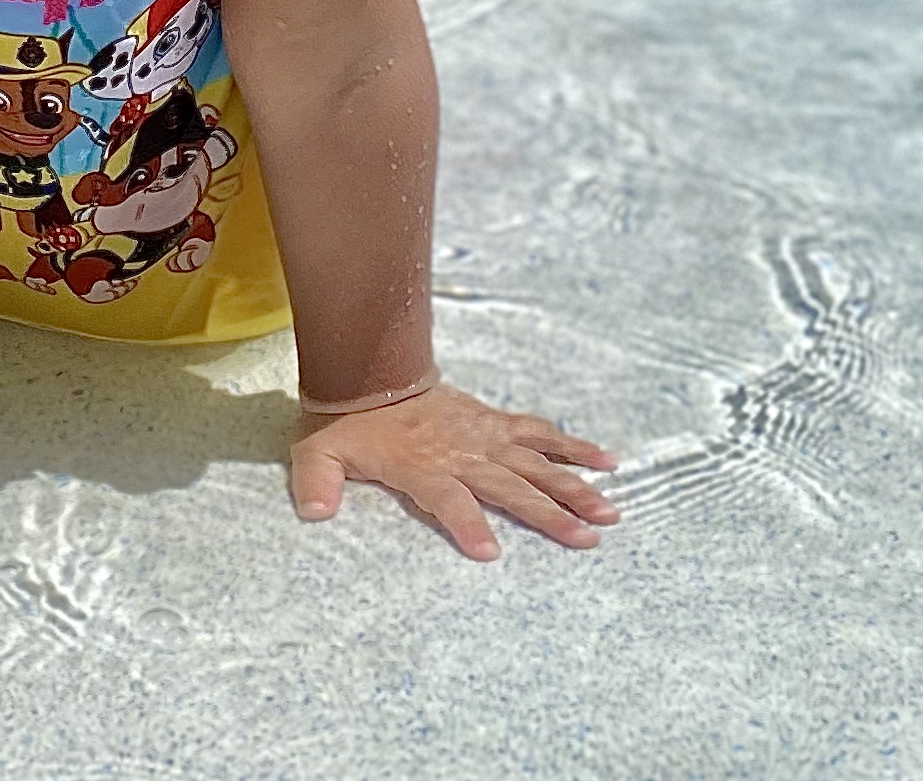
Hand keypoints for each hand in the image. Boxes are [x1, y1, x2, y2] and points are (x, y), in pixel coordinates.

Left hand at [290, 383, 618, 561]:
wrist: (368, 368)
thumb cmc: (348, 422)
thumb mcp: (320, 452)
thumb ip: (317, 481)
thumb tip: (313, 512)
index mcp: (423, 467)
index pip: (448, 500)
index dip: (466, 524)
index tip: (490, 554)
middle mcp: (461, 454)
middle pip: (510, 486)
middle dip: (548, 513)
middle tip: (587, 538)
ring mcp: (484, 437)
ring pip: (536, 464)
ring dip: (573, 488)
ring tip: (609, 512)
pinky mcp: (495, 423)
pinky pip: (539, 434)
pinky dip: (572, 447)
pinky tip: (606, 461)